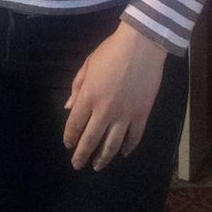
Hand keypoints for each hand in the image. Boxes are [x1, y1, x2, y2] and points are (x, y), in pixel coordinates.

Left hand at [62, 20, 166, 171]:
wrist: (141, 45)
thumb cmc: (110, 51)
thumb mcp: (87, 65)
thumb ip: (77, 87)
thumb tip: (69, 108)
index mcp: (88, 96)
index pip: (75, 125)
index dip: (70, 137)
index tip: (68, 145)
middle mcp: (104, 111)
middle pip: (91, 139)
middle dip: (82, 154)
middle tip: (77, 165)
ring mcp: (125, 114)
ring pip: (112, 145)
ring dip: (103, 158)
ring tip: (98, 166)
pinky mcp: (142, 114)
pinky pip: (134, 137)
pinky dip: (128, 147)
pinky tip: (123, 152)